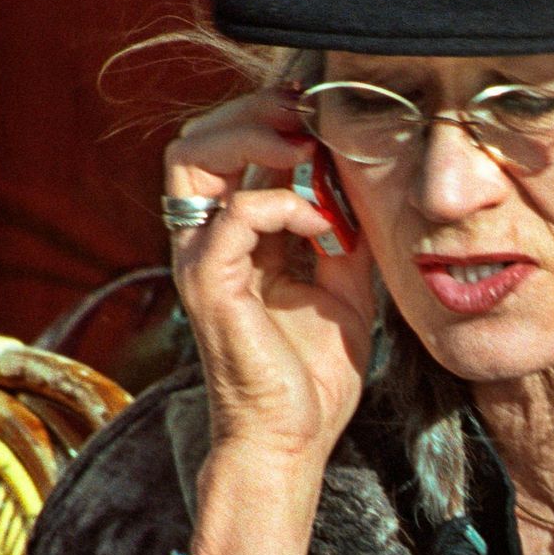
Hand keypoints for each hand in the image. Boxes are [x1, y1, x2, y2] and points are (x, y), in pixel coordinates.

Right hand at [165, 92, 376, 465]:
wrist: (292, 442)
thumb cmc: (311, 377)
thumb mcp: (344, 286)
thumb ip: (344, 232)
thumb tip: (361, 181)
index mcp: (234, 239)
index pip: (229, 150)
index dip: (270, 119)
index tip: (321, 114)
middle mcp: (205, 242)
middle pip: (197, 139)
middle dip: (253, 113)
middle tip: (307, 117)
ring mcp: (200, 261)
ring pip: (192, 158)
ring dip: (251, 138)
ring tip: (303, 148)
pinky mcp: (208, 285)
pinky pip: (233, 214)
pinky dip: (282, 204)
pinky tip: (322, 227)